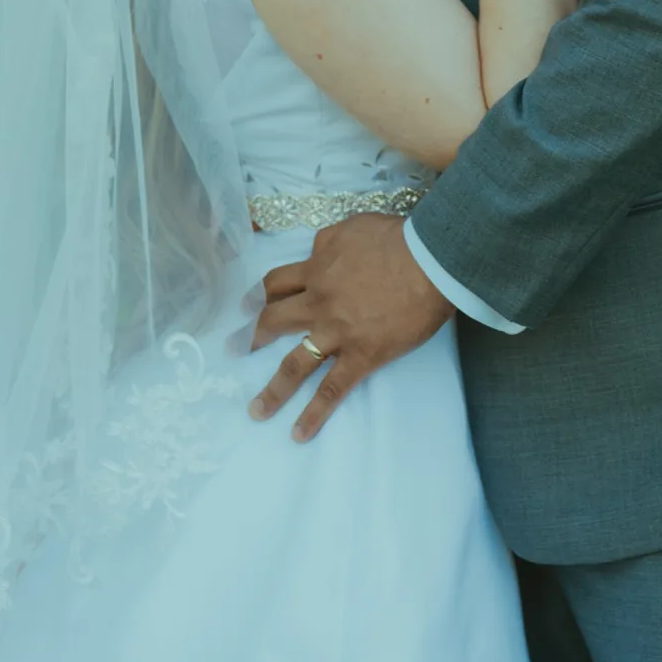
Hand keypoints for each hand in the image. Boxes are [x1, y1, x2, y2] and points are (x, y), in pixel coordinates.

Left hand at [249, 214, 452, 440]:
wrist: (428, 259)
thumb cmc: (396, 238)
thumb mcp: (351, 227)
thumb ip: (328, 243)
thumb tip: (316, 253)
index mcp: (315, 269)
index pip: (277, 284)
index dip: (259, 295)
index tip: (245, 306)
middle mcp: (317, 303)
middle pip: (274, 321)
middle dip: (250, 337)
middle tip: (233, 351)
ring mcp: (336, 333)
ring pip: (294, 364)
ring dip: (273, 390)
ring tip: (256, 411)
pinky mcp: (361, 356)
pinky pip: (332, 389)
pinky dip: (314, 414)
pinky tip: (298, 434)